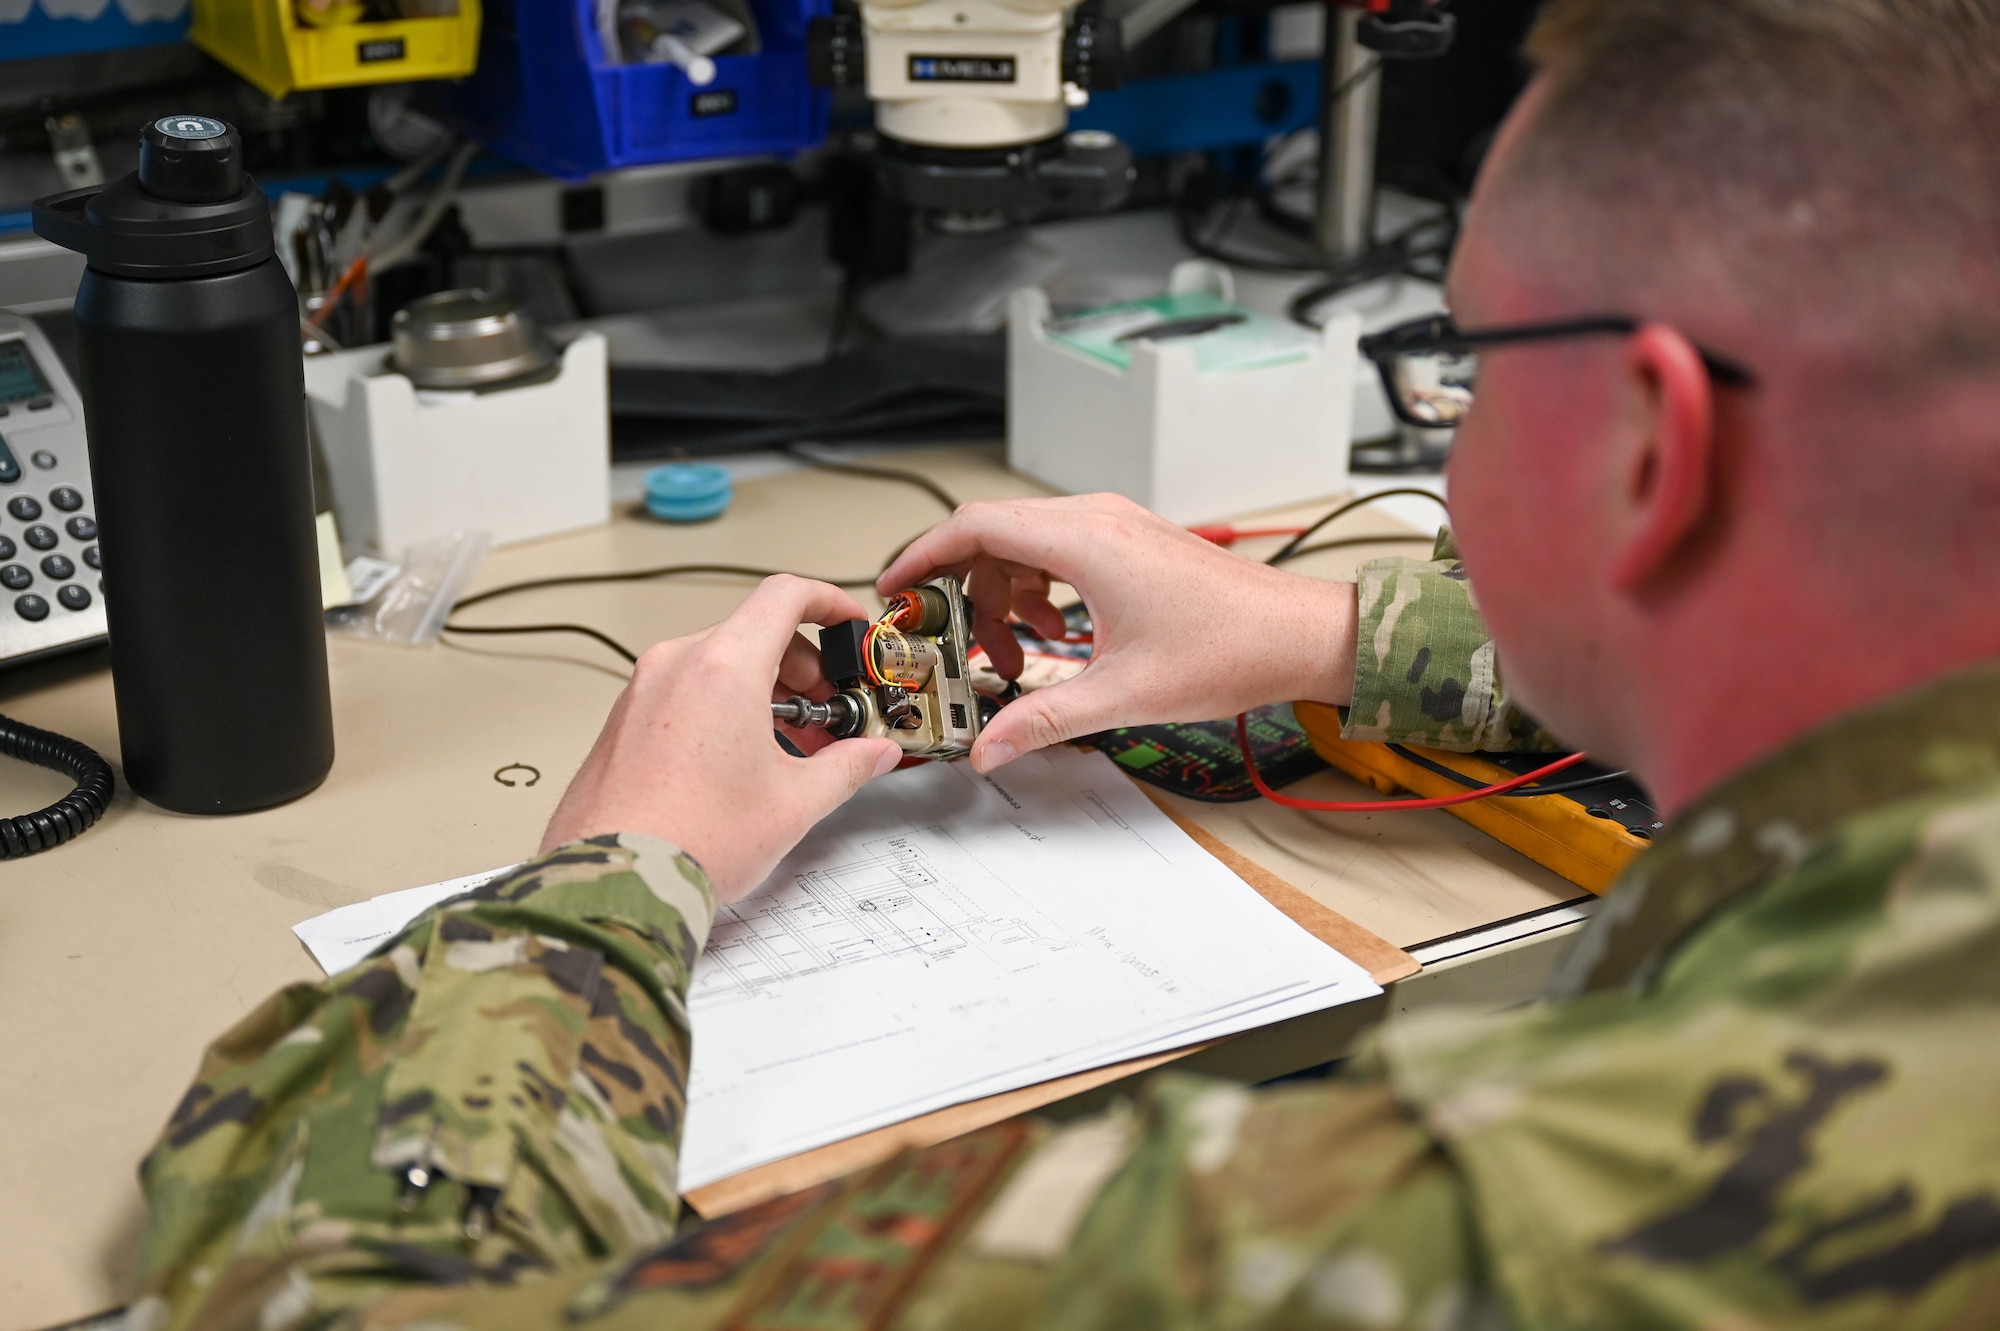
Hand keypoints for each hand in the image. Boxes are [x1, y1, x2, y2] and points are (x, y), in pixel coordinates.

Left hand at [540, 576, 903, 904]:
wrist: (618, 884)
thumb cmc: (691, 841)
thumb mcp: (794, 803)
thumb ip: (847, 767)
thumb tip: (873, 754)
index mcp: (724, 667)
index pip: (785, 595)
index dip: (828, 601)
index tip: (848, 623)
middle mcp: (677, 665)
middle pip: (754, 631)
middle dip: (802, 667)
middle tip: (826, 712)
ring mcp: (643, 690)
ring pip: (718, 661)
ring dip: (762, 689)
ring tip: (785, 746)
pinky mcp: (623, 719)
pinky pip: (684, 689)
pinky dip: (722, 706)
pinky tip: (739, 760)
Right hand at [878, 494, 1357, 771]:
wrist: (1299, 636)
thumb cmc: (1231, 649)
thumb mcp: (1121, 695)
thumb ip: (1041, 720)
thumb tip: (990, 749)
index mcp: (1085, 540)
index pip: (973, 526)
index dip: (921, 556)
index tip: (893, 591)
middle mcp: (1096, 519)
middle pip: (991, 538)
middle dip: (962, 596)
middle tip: (950, 646)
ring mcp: (1115, 526)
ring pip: (1023, 548)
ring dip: (1003, 601)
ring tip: (1011, 661)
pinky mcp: (1129, 542)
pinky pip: (1057, 554)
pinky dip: (1038, 594)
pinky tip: (1052, 641)